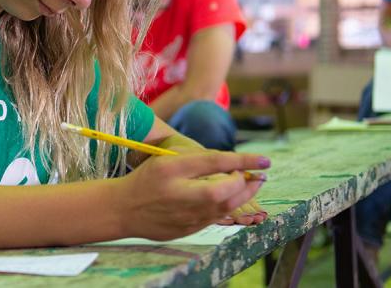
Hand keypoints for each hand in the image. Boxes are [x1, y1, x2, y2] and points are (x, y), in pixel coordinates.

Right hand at [116, 151, 268, 240]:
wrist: (123, 210)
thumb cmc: (145, 180)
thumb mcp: (167, 162)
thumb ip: (199, 160)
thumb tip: (231, 164)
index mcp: (178, 175)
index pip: (219, 165)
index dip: (245, 161)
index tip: (266, 160)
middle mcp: (186, 198)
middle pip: (228, 190)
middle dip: (247, 181)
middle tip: (255, 173)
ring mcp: (189, 218)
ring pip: (227, 207)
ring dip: (243, 195)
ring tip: (250, 184)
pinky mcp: (190, 229)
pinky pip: (216, 217)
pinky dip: (228, 206)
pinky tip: (229, 197)